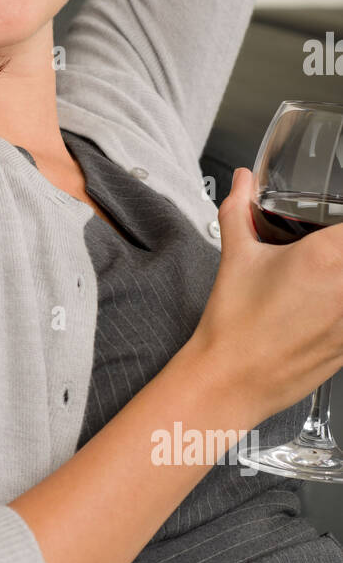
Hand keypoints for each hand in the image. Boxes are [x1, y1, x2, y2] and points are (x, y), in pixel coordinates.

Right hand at [189, 166, 342, 420]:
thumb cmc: (234, 326)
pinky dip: (338, 310)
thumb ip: (240, 210)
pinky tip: (320, 310)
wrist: (230, 381)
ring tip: (319, 285)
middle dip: (338, 251)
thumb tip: (243, 182)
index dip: (338, 223)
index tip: (329, 229)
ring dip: (338, 279)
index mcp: (325, 256)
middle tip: (323, 254)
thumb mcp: (236, 256)